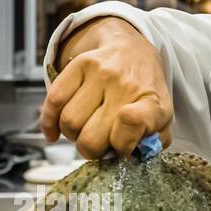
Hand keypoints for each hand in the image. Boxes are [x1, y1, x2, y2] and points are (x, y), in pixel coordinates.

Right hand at [40, 16, 172, 159]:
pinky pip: (54, 101)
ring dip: (72, 135)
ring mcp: (101, 73)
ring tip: (85, 130)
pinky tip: (55, 133)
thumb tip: (127, 159)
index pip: (133, 122)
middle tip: (99, 145)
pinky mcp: (79, 65)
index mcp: (151, 103)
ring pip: (69, 122)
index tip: (120, 149)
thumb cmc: (145, 94)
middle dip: (91, 151)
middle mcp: (126, 85)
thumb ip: (150, 145)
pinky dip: (49, 123)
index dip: (122, 144)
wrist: (134, 51)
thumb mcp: (161, 122)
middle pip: (90, 138)